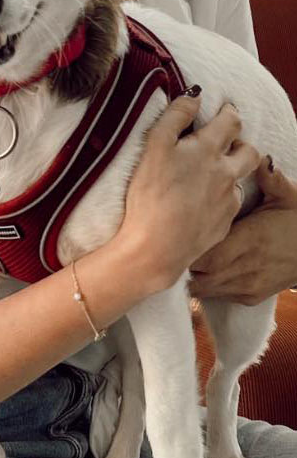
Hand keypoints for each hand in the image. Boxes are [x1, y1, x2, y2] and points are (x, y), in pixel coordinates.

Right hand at [120, 92, 259, 290]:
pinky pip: (228, 206)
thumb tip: (194, 96)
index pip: (231, 122)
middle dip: (241, 142)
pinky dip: (219, 200)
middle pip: (249, 152)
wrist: (156, 247)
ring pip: (238, 180)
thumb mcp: (155, 145)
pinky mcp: (223, 225)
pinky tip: (200, 204)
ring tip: (209, 177)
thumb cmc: (151, 194)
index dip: (229, 112)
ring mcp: (227, 201)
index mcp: (208, 151)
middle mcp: (225, 174)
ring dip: (229, 174)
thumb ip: (176, 116)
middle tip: (226, 142)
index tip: (225, 109)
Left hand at [189, 156, 296, 304]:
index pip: (208, 250)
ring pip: (205, 288)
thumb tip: (264, 160)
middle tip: (173, 241)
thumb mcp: (289, 197)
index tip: (178, 227)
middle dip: (184, 259)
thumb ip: (273, 179)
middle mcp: (247, 266)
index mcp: (252, 238)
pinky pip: (217, 295)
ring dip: (192, 273)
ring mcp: (248, 285)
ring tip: (184, 254)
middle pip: (200, 272)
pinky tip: (202, 268)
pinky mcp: (250, 297)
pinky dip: (206, 284)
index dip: (189, 242)